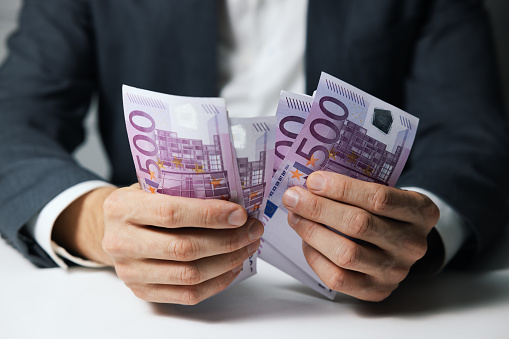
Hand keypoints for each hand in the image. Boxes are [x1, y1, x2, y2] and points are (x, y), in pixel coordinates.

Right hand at [53, 184, 262, 304]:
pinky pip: (187, 294)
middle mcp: (120, 241)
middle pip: (184, 248)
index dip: (210, 215)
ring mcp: (129, 271)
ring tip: (247, 246)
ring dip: (227, 261)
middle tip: (253, 230)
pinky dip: (217, 281)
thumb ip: (182, 190)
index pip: (171, 213)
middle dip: (228, 240)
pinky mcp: (142, 291)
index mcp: (122, 207)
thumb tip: (235, 199)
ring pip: (189, 274)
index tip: (240, 214)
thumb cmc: (142, 202)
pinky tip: (232, 266)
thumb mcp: (151, 185)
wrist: (113, 229)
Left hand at [282, 171, 439, 301]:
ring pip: (346, 253)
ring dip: (312, 232)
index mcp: (421, 211)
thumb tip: (308, 183)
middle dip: (318, 208)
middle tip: (293, 197)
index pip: (378, 198)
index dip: (341, 188)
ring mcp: (396, 271)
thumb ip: (356, 188)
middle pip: (358, 224)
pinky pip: (338, 278)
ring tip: (295, 216)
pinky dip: (316, 257)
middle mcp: (413, 244)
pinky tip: (306, 240)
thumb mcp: (386, 191)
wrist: (402, 244)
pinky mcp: (377, 291)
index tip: (313, 180)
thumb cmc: (386, 212)